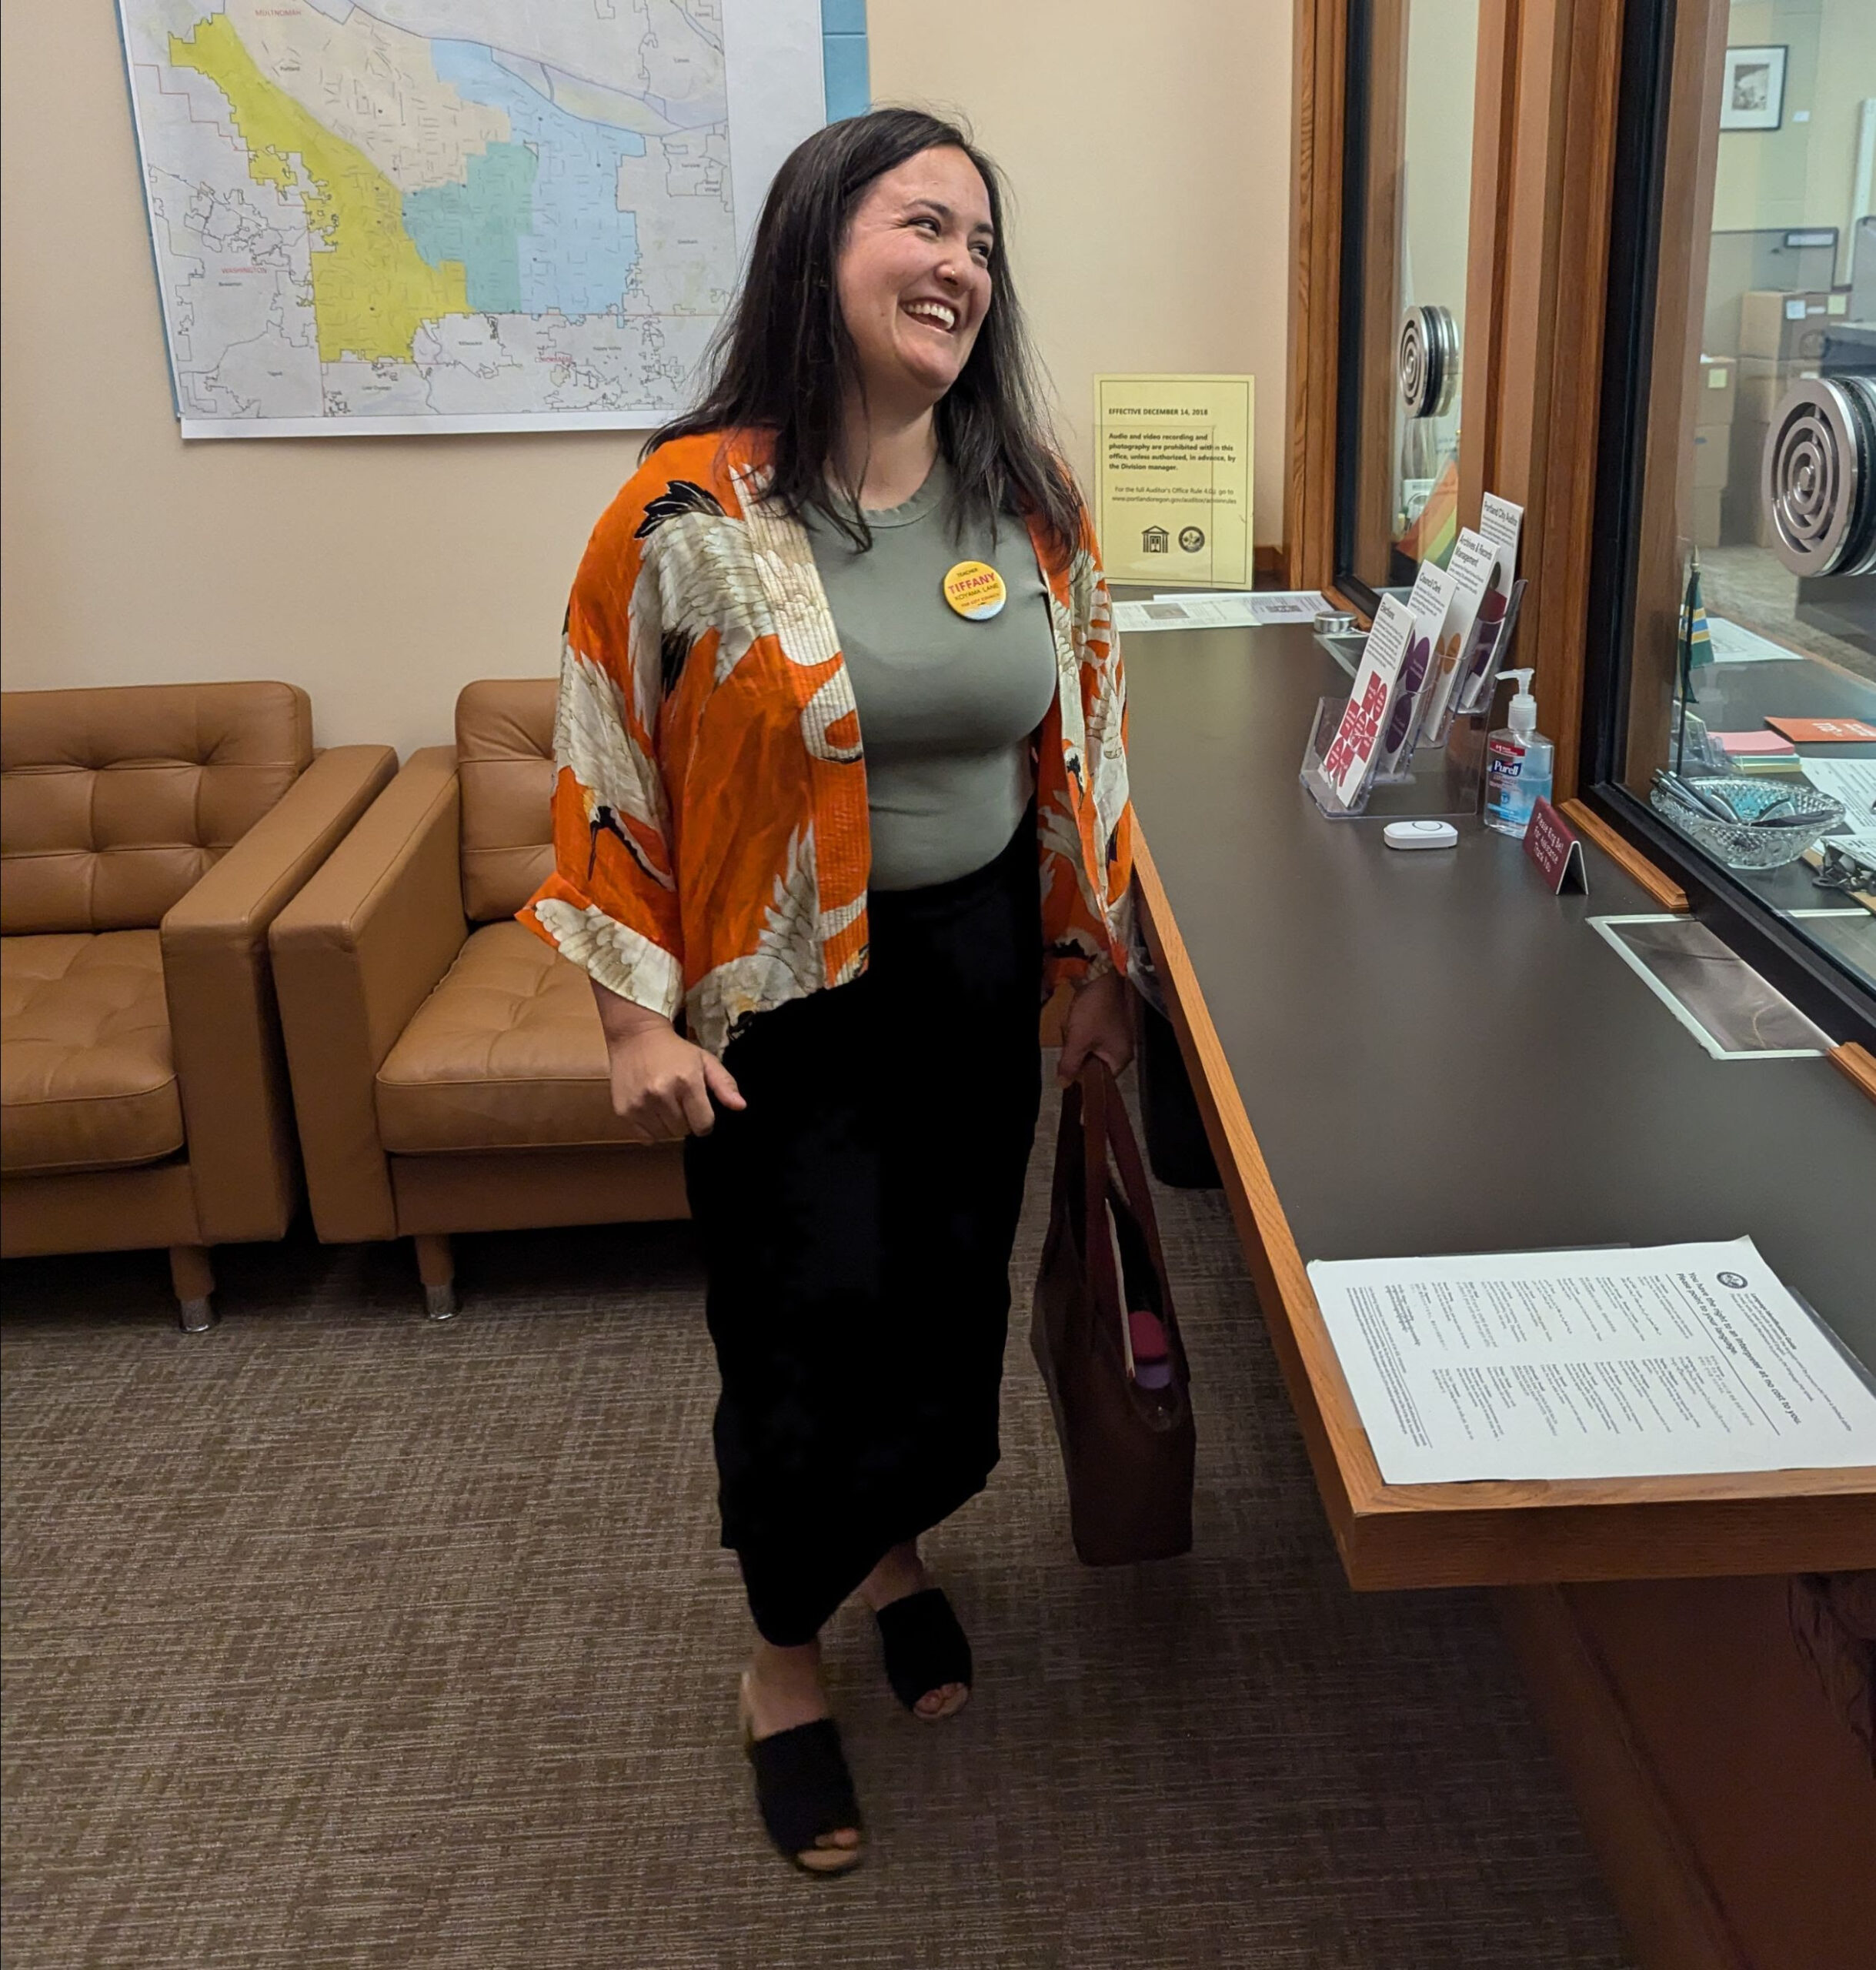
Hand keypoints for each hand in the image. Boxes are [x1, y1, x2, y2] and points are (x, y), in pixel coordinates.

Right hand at [592, 981, 744, 1137]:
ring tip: (665, 1104)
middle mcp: (662, 1095)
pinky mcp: (624, 1111)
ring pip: (665, 1135)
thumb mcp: (705, 1060)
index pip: (704, 1124)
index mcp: (686, 1082)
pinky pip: (645, 1137)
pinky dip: (651, 1129)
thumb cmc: (675, 1050)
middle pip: (684, 1131)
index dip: (705, 1120)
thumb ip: (724, 1084)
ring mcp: (640, 1104)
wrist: (635, 1037)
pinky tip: (651, 1110)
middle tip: (680, 1101)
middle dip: (687, 1120)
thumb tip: (740, 1106)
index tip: (700, 1109)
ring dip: (669, 1125)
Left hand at [1056, 969, 1134, 1085]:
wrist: (1103, 976)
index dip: (1081, 1075)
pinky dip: (1081, 1032)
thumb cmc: (1094, 1010)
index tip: (1066, 1067)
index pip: (1099, 1080)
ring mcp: (1116, 1037)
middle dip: (1077, 1055)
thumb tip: (1063, 1085)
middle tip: (1069, 1042)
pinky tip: (1076, 1021)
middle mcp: (1122, 1050)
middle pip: (1093, 1065)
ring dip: (1077, 1042)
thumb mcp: (1078, 1040)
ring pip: (1090, 1050)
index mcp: (1120, 1058)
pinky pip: (1091, 1037)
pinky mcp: (1109, 1025)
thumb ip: (1070, 1064)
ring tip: (1072, 1028)